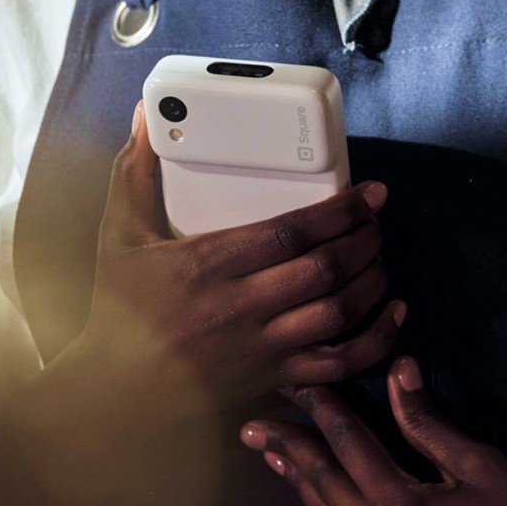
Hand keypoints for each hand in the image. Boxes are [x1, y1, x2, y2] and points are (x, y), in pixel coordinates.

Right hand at [75, 100, 404, 416]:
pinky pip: (336, 366)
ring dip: (372, 282)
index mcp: (207, 265)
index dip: (339, 210)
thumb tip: (143, 116)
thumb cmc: (120, 309)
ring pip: (337, 314)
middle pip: (324, 270)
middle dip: (362, 241)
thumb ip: (135, 173)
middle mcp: (240, 308)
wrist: (115, 389)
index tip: (371, 194)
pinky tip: (391, 315)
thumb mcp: (119, 236)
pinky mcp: (271, 380)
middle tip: (374, 222)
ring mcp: (260, 349)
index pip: (290, 232)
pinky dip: (374, 342)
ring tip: (379, 258)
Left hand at [240, 359, 506, 505]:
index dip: (321, 410)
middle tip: (251, 428)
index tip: (298, 385)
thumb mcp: (479, 464)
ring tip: (274, 458)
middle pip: (320, 485)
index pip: (346, 445)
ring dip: (299, 487)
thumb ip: (427, 421)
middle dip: (286, 451)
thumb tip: (397, 370)